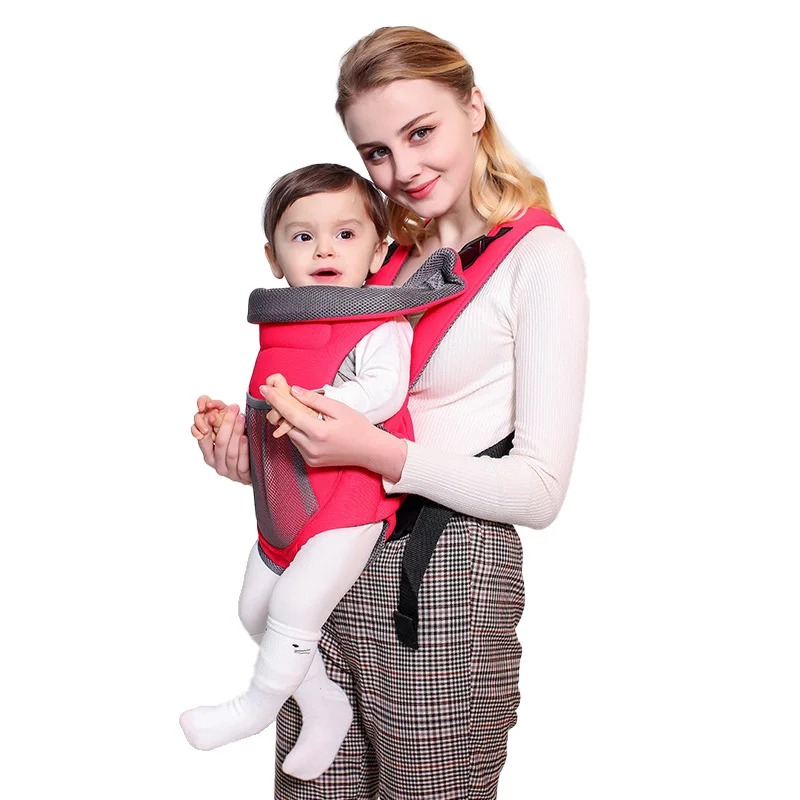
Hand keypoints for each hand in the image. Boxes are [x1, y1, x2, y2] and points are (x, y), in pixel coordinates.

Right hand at [193, 395, 251, 484]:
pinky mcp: (242, 477)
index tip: (211, 410)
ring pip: (230, 452)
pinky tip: (246, 438)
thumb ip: (220, 424)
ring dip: (236, 433)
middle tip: (234, 408)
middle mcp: (217, 464)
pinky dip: (243, 449)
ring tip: (241, 418)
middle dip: (227, 424)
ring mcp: (229, 472)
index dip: (205, 424)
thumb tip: (211, 403)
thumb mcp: (229, 436)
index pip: (203, 438)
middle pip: (219, 442)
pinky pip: (242, 463)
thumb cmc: (240, 449)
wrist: (257, 471)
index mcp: (209, 455)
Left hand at [259, 383, 406, 478]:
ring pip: (290, 434)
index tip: (264, 388)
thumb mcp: (339, 408)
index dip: (275, 399)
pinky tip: (305, 423)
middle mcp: (311, 447)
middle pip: (286, 425)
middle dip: (280, 409)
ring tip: (295, 407)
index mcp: (318, 433)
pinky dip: (297, 431)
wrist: (369, 451)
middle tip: (277, 394)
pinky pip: (297, 443)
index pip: (290, 413)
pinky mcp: (311, 461)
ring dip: (289, 421)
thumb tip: (294, 391)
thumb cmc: (358, 428)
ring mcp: (310, 456)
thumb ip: (314, 400)